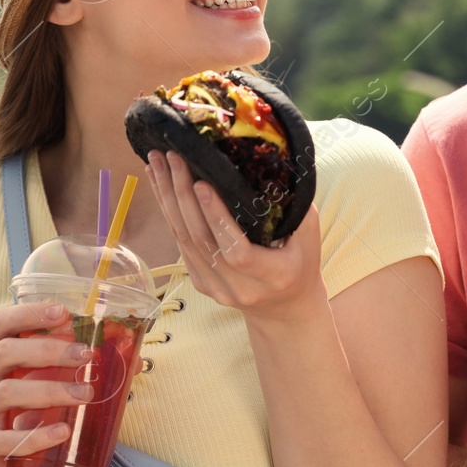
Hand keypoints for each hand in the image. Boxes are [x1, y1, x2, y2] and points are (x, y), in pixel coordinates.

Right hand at [0, 301, 93, 466]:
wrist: (1, 459)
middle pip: (6, 352)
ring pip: (9, 392)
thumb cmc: (31, 409)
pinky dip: (37, 435)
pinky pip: (6, 438)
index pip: (3, 322)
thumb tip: (135, 359)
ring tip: (86, 394)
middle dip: (49, 350)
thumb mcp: (49, 381)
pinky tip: (63, 431)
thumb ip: (82, 367)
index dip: (29, 313)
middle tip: (86, 356)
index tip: (63, 313)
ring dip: (51, 390)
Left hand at [144, 149, 324, 322]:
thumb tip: (271, 165)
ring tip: (158, 163)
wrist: (284, 308)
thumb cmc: (300, 264)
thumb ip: (294, 208)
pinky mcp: (201, 283)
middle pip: (202, 241)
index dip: (216, 218)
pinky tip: (160, 185)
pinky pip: (180, 245)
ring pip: (184, 241)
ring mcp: (217, 289)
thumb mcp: (309, 237)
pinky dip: (168, 212)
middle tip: (172, 158)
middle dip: (183, 196)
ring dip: (168, 199)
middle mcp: (240, 288)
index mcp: (273, 276)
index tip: (202, 184)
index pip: (236, 251)